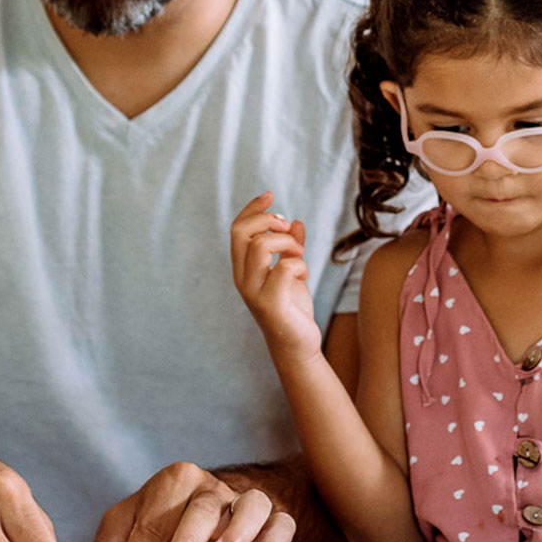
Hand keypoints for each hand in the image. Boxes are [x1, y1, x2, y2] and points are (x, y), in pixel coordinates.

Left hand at [80, 462, 297, 541]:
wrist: (218, 506)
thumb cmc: (169, 517)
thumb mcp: (133, 524)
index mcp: (174, 482)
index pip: (150, 520)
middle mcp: (211, 488)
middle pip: (202, 507)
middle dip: (187, 539)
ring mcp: (244, 501)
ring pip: (251, 505)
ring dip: (240, 532)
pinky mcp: (273, 518)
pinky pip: (281, 524)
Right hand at [229, 192, 320, 353]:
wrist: (297, 346)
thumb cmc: (292, 309)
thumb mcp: (293, 272)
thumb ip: (291, 248)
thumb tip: (296, 222)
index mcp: (243, 269)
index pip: (237, 229)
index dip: (252, 209)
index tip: (270, 195)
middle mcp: (243, 278)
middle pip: (243, 232)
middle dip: (269, 221)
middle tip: (289, 230)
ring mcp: (254, 292)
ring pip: (261, 246)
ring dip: (287, 243)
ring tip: (298, 255)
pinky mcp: (271, 304)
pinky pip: (285, 269)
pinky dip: (300, 265)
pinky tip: (303, 277)